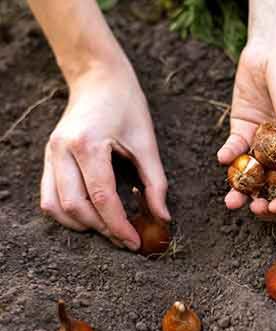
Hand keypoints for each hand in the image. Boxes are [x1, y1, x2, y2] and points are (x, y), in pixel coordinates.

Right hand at [41, 63, 169, 249]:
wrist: (98, 78)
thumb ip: (155, 183)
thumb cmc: (126, 105)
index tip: (135, 243)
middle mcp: (62, 151)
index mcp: (88, 144)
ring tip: (109, 229)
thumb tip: (163, 218)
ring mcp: (51, 154)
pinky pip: (49, 196)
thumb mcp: (147, 143)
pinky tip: (91, 215)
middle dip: (102, 230)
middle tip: (125, 239)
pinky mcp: (49, 157)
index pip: (102, 198)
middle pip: (76, 207)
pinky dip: (68, 213)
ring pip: (56, 207)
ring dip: (82, 225)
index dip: (119, 226)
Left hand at [218, 41, 275, 219]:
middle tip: (253, 208)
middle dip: (265, 202)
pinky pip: (236, 152)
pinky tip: (223, 156)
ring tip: (231, 200)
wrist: (272, 49)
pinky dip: (229, 156)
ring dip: (242, 190)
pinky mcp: (244, 134)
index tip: (275, 208)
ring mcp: (265, 145)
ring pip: (254, 176)